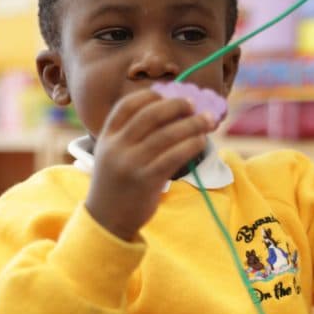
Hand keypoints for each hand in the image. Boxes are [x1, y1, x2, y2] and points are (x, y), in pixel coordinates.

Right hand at [85, 88, 214, 240]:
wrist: (107, 220)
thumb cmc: (117, 185)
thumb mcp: (111, 155)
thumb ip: (129, 135)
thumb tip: (168, 111)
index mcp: (106, 137)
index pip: (126, 106)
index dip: (149, 95)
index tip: (167, 93)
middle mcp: (117, 147)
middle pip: (150, 115)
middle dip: (176, 106)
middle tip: (193, 104)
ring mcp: (131, 163)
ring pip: (167, 135)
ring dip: (192, 124)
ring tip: (207, 121)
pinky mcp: (146, 180)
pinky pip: (174, 156)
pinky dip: (190, 145)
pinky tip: (200, 141)